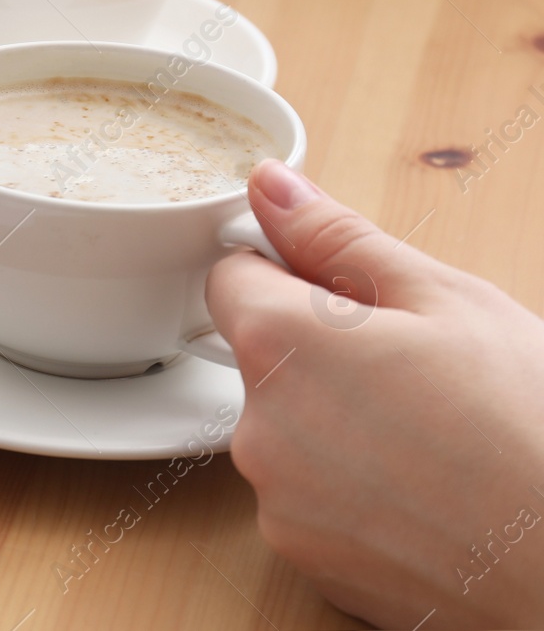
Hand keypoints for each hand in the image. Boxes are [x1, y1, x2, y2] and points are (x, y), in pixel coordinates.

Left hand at [207, 160, 543, 627]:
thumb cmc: (528, 428)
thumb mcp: (445, 300)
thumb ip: (336, 238)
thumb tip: (269, 185)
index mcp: (279, 346)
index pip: (231, 278)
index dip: (286, 272)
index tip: (343, 290)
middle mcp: (257, 430)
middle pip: (262, 361)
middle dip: (321, 353)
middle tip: (417, 369)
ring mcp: (278, 504)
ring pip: (287, 433)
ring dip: (337, 424)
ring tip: (434, 437)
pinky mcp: (308, 560)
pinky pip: (310, 500)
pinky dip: (353, 491)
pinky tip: (426, 493)